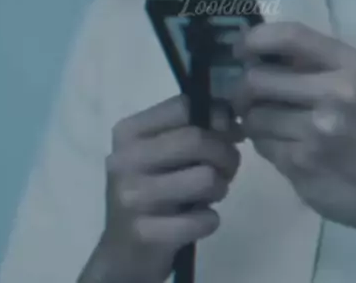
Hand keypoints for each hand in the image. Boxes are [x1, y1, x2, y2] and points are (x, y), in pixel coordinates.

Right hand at [81, 95, 242, 282]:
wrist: (123, 250)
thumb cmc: (152, 190)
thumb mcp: (162, 151)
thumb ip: (192, 128)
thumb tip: (231, 117)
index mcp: (129, 131)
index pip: (183, 105)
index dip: (216, 115)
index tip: (228, 131)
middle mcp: (126, 158)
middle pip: (196, 139)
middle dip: (225, 153)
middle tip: (228, 167)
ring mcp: (133, 196)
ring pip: (206, 178)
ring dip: (221, 187)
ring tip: (212, 193)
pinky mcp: (145, 232)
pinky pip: (202, 219)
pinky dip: (211, 219)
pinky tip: (201, 219)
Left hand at [232, 22, 355, 236]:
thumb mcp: (350, 82)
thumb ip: (307, 62)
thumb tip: (250, 46)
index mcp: (347, 64)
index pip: (290, 35)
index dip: (255, 39)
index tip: (240, 50)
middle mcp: (335, 92)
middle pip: (257, 79)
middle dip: (242, 89)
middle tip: (246, 96)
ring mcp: (318, 130)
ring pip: (253, 115)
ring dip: (251, 120)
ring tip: (268, 123)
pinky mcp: (302, 163)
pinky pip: (260, 144)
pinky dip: (262, 143)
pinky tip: (282, 145)